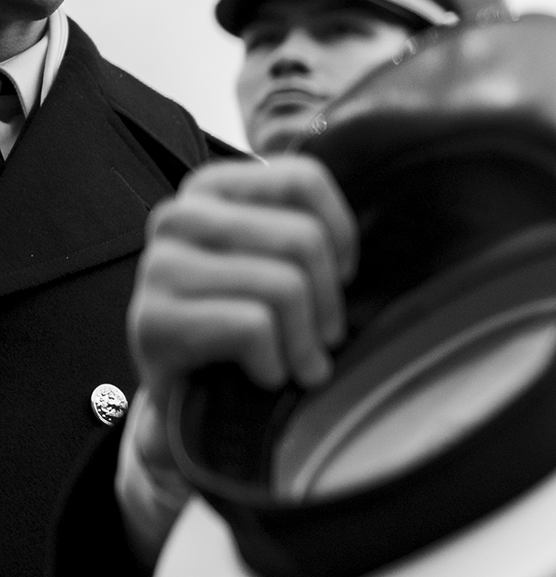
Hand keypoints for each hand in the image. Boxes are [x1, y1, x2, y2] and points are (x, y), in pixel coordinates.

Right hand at [130, 157, 357, 393]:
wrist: (187, 396)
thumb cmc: (243, 319)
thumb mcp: (275, 261)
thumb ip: (307, 227)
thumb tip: (380, 217)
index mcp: (212, 188)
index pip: (304, 180)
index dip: (341, 233)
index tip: (341, 274)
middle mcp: (179, 216)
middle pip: (302, 238)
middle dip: (329, 300)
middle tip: (326, 337)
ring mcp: (159, 267)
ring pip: (284, 286)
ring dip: (305, 341)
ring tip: (303, 364)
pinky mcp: (153, 321)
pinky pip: (253, 327)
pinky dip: (275, 362)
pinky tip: (266, 374)